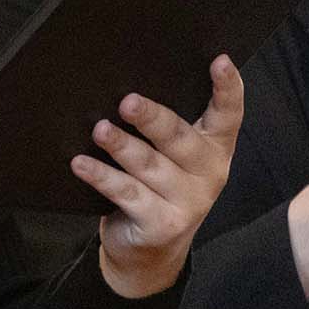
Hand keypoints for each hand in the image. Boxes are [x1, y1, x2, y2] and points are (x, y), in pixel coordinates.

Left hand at [84, 55, 242, 298]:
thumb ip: (164, 128)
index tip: (220, 60)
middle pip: (179, 139)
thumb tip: (124, 84)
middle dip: (153, 119)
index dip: (228, 88)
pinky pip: (126, 194)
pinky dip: (102, 177)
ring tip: (99, 130)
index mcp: (214, 149)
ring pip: (149, 166)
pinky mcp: (162, 224)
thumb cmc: (156, 186)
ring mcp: (187, 202)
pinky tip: (80, 164)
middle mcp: (208, 173)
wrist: (150, 249)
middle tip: (127, 101)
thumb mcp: (170, 156)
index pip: (228, 116)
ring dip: (122, 146)